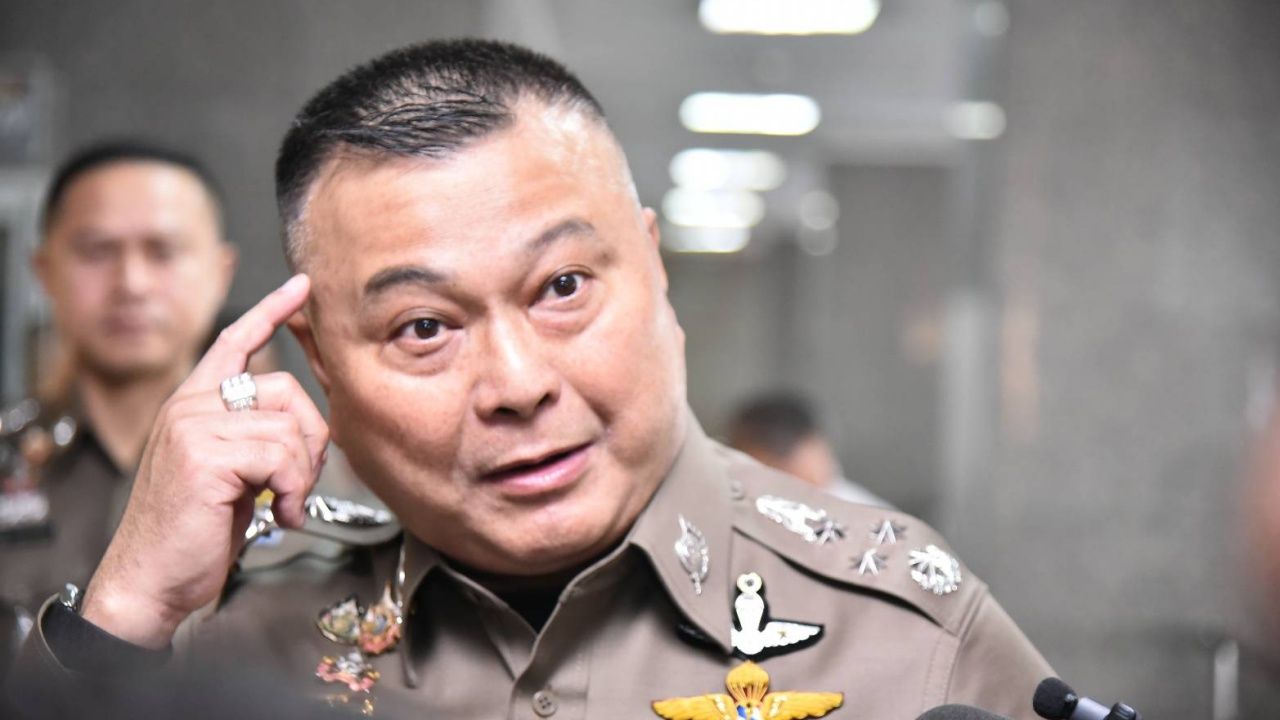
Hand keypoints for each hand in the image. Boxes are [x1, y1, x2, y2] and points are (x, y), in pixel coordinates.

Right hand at [81, 274, 328, 647]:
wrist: (151, 581)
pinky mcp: (205, 455)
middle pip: (286, 389)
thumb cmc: (193, 533)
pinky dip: (295, 491)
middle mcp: (190, 406)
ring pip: (289, 429)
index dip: (272, 311)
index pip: (234, 342)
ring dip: (303, 476)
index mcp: (193, 404)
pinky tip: (281, 515)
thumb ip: (254, 436)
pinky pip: (283, 457)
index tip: (302, 288)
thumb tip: (305, 424)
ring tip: (285, 505)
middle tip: (298, 483)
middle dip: (311, 439)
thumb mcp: (230, 472)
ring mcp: (194, 427)